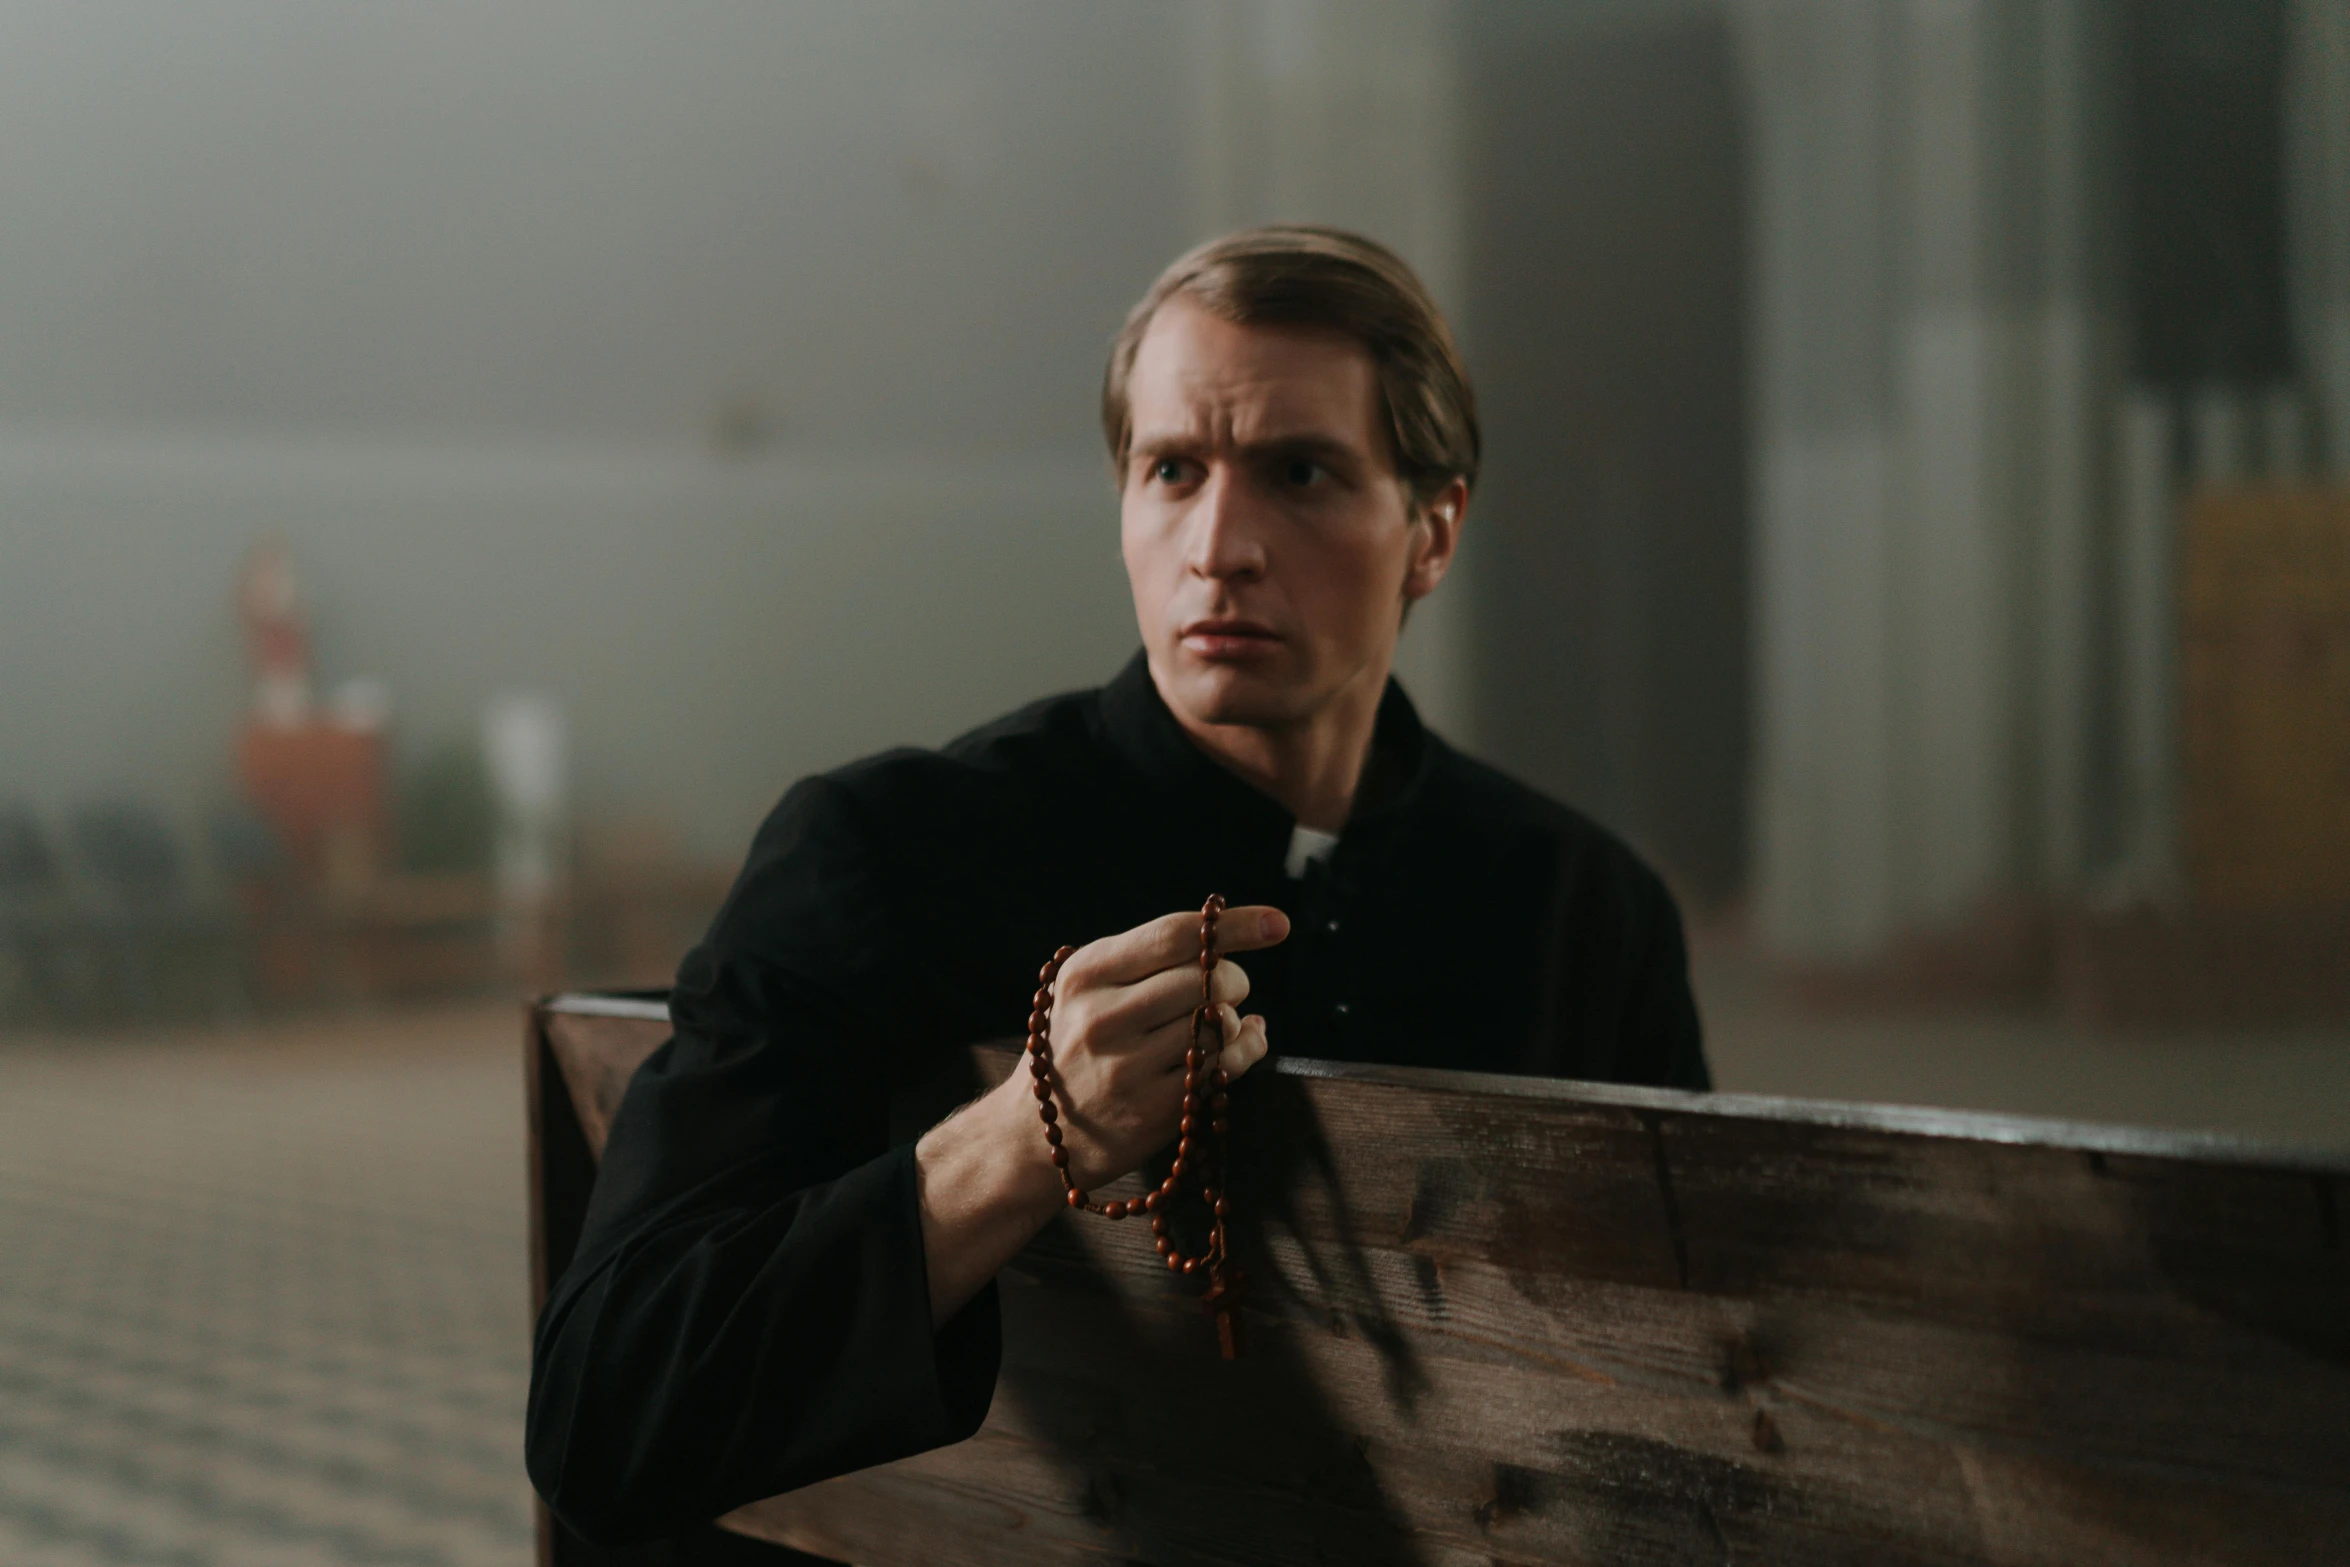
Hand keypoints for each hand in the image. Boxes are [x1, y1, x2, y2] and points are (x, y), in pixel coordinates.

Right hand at [914, 904, 1286, 1324]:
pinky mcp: (1153, 1113)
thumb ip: (1146, 959)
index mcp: (1086, 975)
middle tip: (1229, 988)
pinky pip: (1225, 1068)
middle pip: (1206, 979)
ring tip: (1223, 1023)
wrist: (1035, 1132)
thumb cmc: (1077, 1043)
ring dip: (1237, 1019)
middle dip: (1234, 979)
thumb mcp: (1087, 989)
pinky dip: (1247, 1049)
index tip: (1278, 923)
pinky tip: (1242, 1043)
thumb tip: (1229, 934)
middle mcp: (1102, 1019)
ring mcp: (1127, 1069)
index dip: (1234, 925)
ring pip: (1219, 1024)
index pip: (1174, 936)